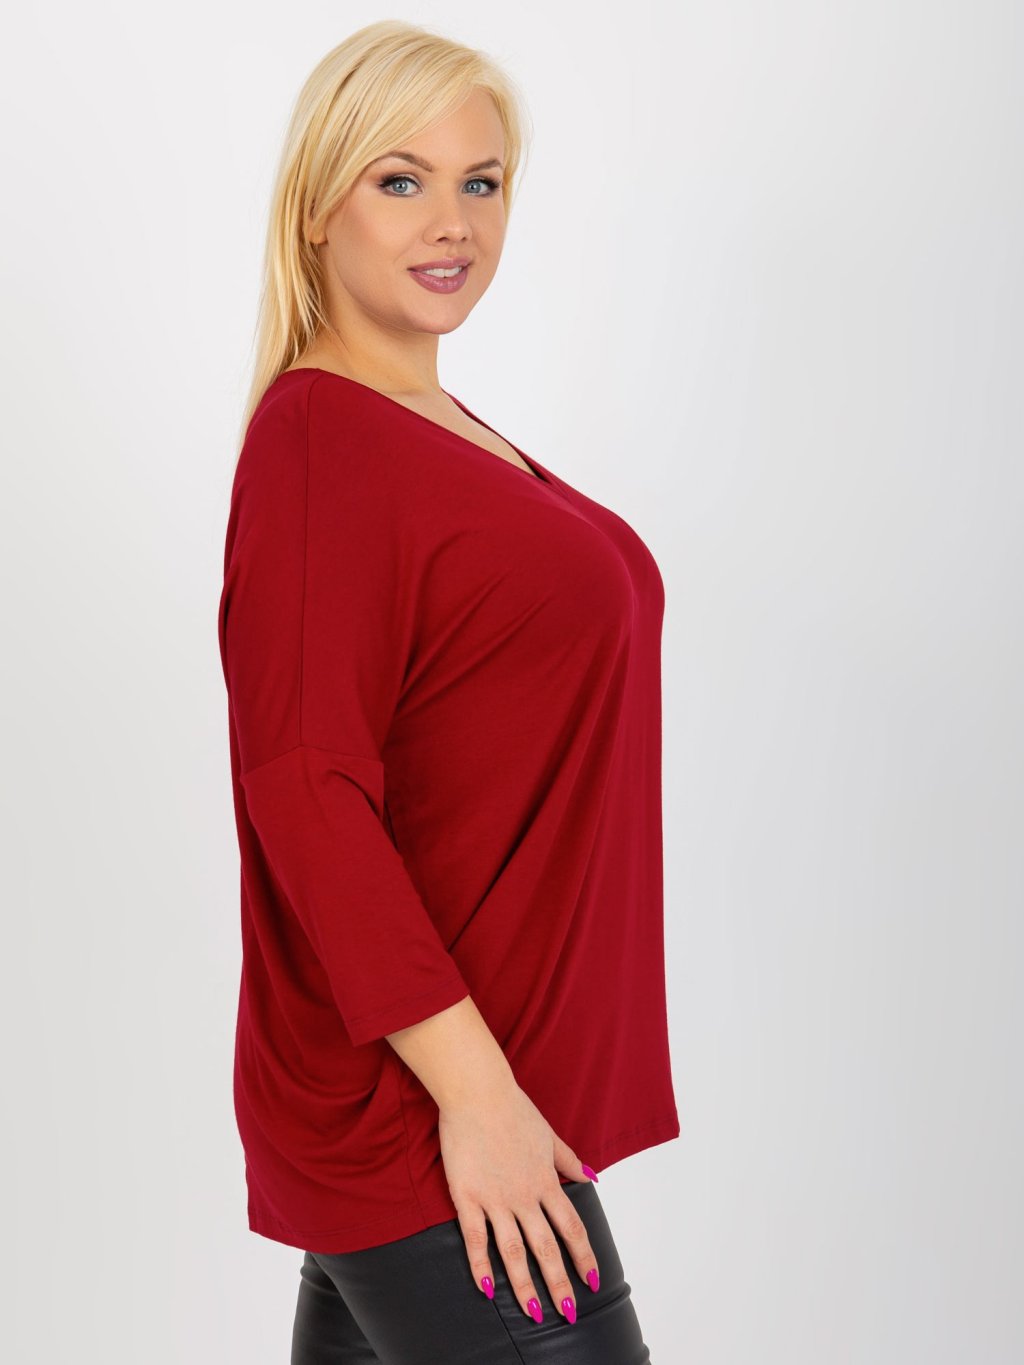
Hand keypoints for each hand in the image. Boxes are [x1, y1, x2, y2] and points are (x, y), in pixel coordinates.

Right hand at [437, 1080, 598, 1322]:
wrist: (477, 1092)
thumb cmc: (512, 1108)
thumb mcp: (548, 1134)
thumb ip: (568, 1160)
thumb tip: (592, 1177)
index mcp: (545, 1180)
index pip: (571, 1227)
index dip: (583, 1256)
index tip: (593, 1280)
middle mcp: (525, 1195)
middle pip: (547, 1247)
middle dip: (560, 1282)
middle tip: (568, 1313)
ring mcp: (496, 1198)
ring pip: (514, 1250)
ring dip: (525, 1285)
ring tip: (534, 1313)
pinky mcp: (467, 1195)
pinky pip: (475, 1237)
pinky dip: (480, 1265)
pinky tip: (486, 1288)